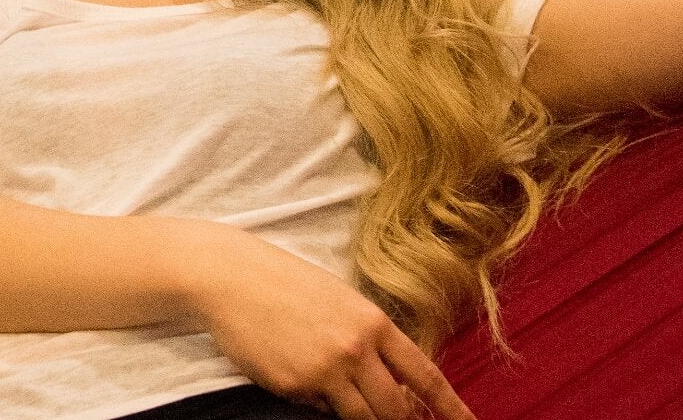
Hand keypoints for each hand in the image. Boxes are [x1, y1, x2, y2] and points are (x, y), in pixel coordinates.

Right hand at [187, 237, 475, 419]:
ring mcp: (324, 370)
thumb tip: (391, 382)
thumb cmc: (286, 284)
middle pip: (395, 407)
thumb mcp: (343, 303)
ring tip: (348, 402)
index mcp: (374, 323)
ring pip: (361, 418)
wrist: (231, 277)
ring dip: (362, 418)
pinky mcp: (293, 386)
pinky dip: (317, 403)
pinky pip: (317, 409)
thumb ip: (370, 339)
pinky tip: (300, 377)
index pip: (425, 375)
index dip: (450, 406)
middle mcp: (355, 349)